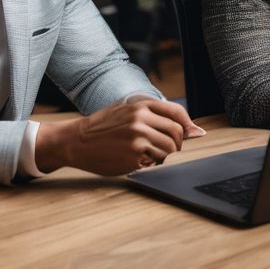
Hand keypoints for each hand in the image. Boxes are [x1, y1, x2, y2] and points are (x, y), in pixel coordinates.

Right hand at [34, 98, 204, 175]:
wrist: (77, 140)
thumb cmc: (102, 126)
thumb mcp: (126, 111)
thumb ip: (155, 116)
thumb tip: (192, 129)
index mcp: (140, 105)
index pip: (177, 113)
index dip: (188, 125)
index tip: (193, 132)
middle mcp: (140, 120)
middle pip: (177, 133)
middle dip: (177, 143)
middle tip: (167, 147)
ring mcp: (137, 138)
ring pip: (169, 149)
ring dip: (163, 155)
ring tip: (148, 154)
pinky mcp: (134, 156)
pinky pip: (155, 161)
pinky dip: (150, 163)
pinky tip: (137, 159)